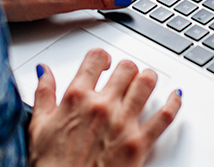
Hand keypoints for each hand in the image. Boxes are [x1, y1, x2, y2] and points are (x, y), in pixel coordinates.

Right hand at [28, 49, 181, 166]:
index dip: (102, 57)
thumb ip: (43, 94)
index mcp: (76, 98)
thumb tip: (44, 72)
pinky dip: (174, 103)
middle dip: (126, 69)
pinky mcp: (139, 143)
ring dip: (148, 78)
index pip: (96, 58)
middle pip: (126, 68)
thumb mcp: (38, 126)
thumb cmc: (52, 166)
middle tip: (125, 76)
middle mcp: (102, 106)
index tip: (104, 63)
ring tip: (145, 81)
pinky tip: (175, 97)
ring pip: (146, 83)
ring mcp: (122, 123)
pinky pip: (164, 116)